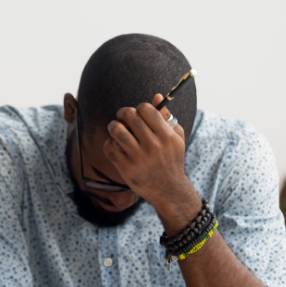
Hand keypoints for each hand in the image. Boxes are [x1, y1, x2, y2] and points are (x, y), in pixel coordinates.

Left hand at [104, 94, 200, 234]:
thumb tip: (156, 97)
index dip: (139, 108)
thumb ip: (167, 116)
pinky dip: (109, 143)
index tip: (137, 114)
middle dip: (123, 113)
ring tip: (116, 129)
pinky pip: (109, 147)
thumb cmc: (171, 160)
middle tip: (122, 118)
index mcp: (165, 135)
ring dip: (113, 126)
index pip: (145, 109)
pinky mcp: (125, 168)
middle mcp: (152, 145)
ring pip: (116, 129)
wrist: (168, 189)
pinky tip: (116, 146)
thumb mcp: (176, 138)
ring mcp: (137, 157)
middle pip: (129, 115)